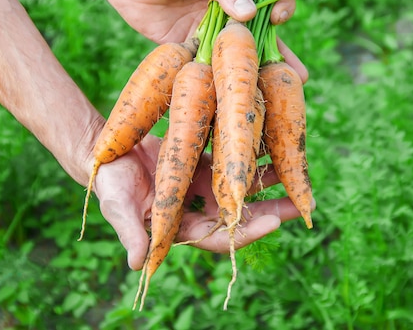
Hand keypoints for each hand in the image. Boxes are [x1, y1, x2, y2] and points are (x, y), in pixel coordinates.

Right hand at [93, 134, 308, 269]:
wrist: (108, 153)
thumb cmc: (110, 184)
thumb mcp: (118, 207)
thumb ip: (131, 233)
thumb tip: (138, 267)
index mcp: (183, 227)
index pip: (220, 237)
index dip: (246, 233)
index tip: (273, 223)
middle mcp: (201, 209)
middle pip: (243, 215)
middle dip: (273, 211)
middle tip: (303, 205)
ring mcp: (206, 186)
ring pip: (244, 188)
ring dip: (271, 183)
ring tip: (300, 176)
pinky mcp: (207, 162)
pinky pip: (235, 160)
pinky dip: (253, 155)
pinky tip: (275, 145)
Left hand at [98, 0, 307, 81]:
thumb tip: (250, 11)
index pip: (265, 4)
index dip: (278, 12)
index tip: (280, 17)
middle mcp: (224, 16)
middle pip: (257, 40)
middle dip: (279, 59)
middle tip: (299, 79)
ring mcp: (207, 35)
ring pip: (235, 58)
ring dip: (253, 76)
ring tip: (274, 95)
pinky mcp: (186, 51)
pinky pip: (205, 68)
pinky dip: (216, 82)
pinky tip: (231, 98)